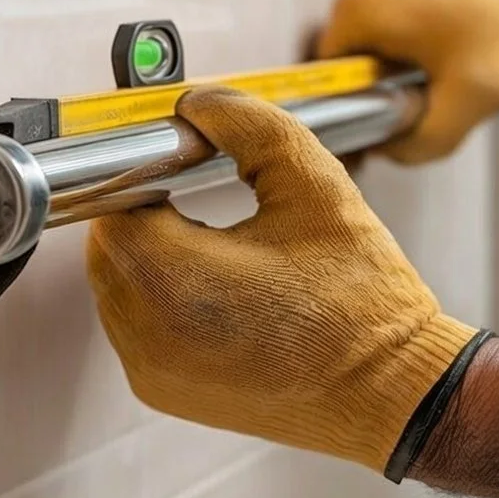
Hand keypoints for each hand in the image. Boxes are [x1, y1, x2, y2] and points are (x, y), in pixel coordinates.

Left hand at [86, 87, 478, 472]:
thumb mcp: (315, 186)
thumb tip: (199, 104)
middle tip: (195, 195)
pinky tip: (216, 288)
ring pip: (116, 285)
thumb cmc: (364, 303)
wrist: (390, 393)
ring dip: (149, 255)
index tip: (179, 163)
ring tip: (213, 244)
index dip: (143, 172)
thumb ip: (249, 126)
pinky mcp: (162, 391)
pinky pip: (134, 325)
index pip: (114, 204)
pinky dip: (158, 298)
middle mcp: (148, 335)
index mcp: (176, 281)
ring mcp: (151, 370)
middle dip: (143, 212)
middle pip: (108, 246)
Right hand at [318, 0, 498, 161]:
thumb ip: (423, 141)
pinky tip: (430, 98)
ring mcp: (367, 11)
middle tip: (411, 130)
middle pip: (335, 88)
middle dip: (369, 117)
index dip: (339, 127)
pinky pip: (373, 70)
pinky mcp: (385, 19)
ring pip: (356, 83)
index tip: (371, 151)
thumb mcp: (472, 98)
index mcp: (355, 14)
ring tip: (428, 112)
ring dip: (386, 107)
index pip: (315, 89)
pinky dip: (396, 91)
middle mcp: (350, 6)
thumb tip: (384, 152)